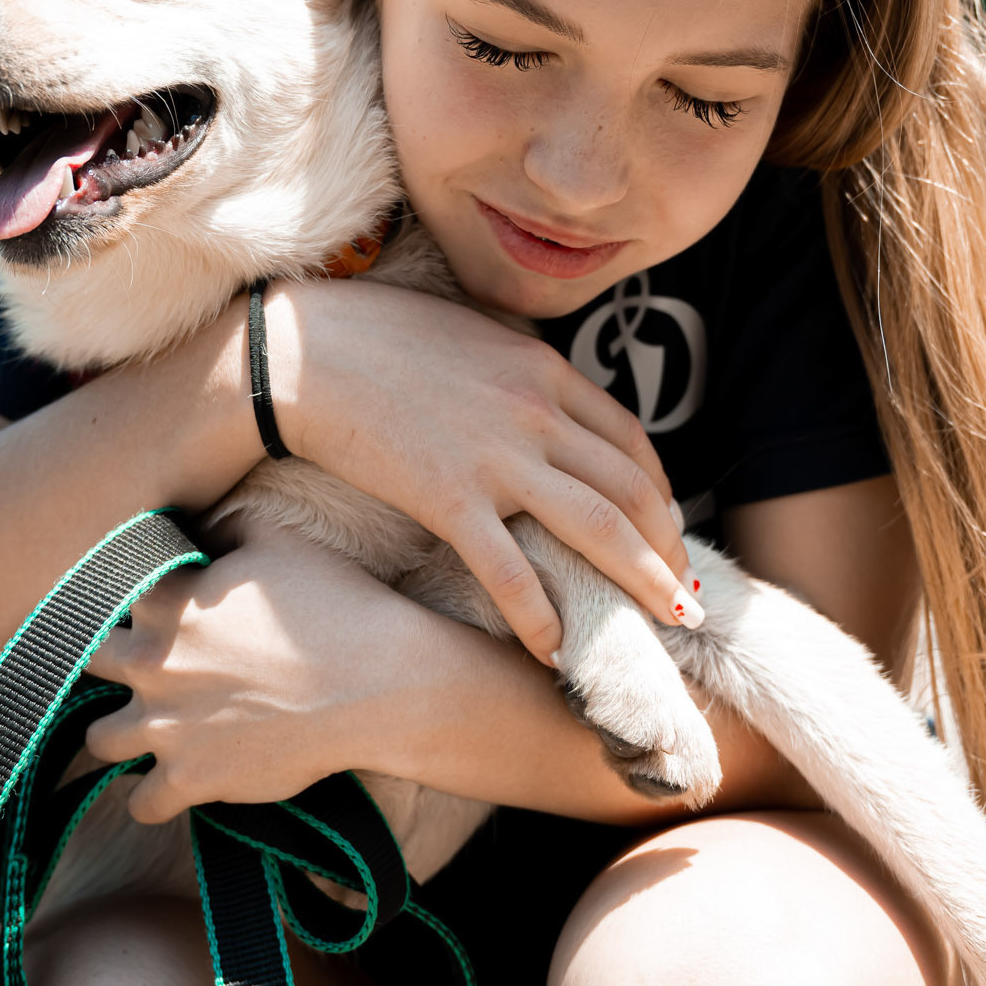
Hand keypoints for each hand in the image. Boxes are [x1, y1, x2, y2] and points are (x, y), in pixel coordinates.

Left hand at [85, 524, 428, 823]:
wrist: (378, 683)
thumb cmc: (335, 604)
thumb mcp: (278, 540)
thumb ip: (226, 529)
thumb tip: (205, 527)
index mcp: (165, 600)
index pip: (106, 597)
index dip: (128, 604)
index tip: (150, 612)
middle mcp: (150, 662)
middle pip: (85, 663)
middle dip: (108, 665)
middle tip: (143, 670)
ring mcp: (164, 725)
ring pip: (98, 738)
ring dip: (117, 734)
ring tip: (144, 732)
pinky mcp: (190, 778)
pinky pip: (142, 804)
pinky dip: (152, 799)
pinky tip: (167, 789)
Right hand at [261, 277, 695, 662]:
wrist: (300, 352)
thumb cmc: (374, 336)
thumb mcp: (470, 336)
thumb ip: (518, 372)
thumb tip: (545, 405)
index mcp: (544, 371)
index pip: (630, 441)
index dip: (661, 492)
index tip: (668, 529)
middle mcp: (536, 414)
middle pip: (632, 491)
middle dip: (670, 549)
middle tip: (686, 595)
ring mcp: (497, 459)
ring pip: (598, 531)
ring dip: (643, 582)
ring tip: (667, 624)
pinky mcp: (449, 499)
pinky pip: (511, 571)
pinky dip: (540, 616)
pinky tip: (555, 650)